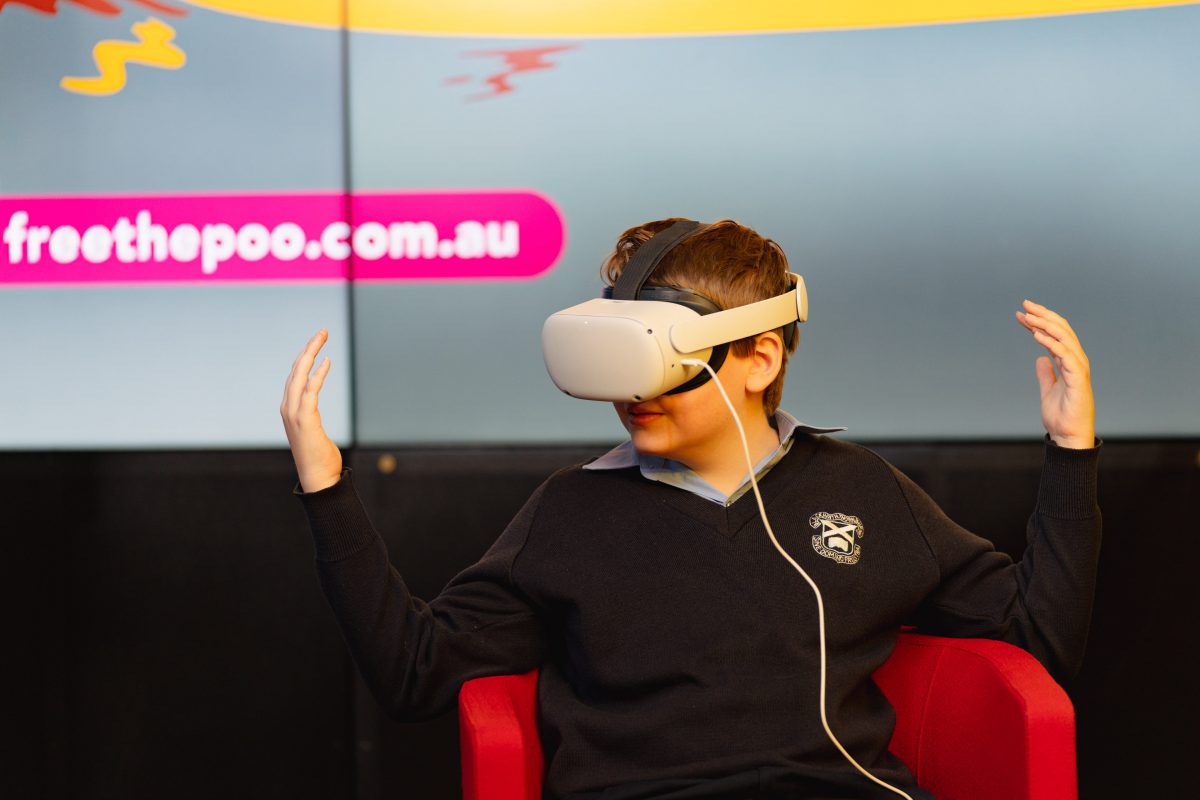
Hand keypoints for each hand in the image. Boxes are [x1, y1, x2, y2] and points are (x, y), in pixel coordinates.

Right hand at [280, 328, 342, 491]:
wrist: (317, 478)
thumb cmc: (318, 457)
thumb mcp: (312, 430)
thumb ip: (310, 415)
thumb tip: (313, 407)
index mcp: (289, 409)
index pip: (295, 376)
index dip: (305, 357)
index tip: (316, 342)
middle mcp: (288, 408)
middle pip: (296, 370)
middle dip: (309, 348)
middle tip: (322, 331)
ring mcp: (294, 413)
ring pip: (300, 375)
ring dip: (311, 354)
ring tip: (322, 337)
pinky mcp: (305, 419)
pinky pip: (310, 391)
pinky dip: (317, 374)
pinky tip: (327, 361)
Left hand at [1015, 300, 1094, 448]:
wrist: (1068, 436)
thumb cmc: (1061, 416)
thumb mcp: (1048, 390)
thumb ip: (1046, 374)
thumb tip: (1040, 358)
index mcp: (1069, 363)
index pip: (1056, 335)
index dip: (1040, 322)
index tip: (1022, 314)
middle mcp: (1076, 362)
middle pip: (1062, 330)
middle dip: (1043, 315)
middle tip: (1025, 305)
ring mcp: (1078, 369)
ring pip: (1065, 338)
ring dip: (1046, 325)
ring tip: (1028, 316)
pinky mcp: (1078, 379)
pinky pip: (1065, 355)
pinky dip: (1051, 343)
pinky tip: (1036, 335)